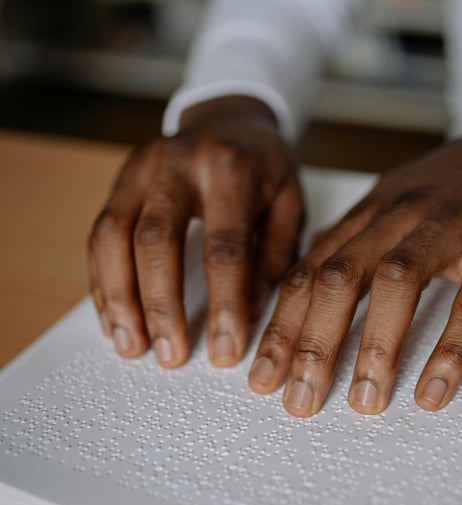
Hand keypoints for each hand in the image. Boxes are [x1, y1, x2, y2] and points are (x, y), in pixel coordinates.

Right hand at [88, 96, 302, 367]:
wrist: (230, 118)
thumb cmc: (266, 167)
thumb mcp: (289, 203)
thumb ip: (273, 257)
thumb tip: (249, 315)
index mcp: (230, 167)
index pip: (224, 244)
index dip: (224, 301)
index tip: (226, 349)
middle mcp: (177, 163)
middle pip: (155, 240)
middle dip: (160, 305)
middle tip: (170, 355)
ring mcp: (139, 168)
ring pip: (112, 236)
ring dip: (119, 298)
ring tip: (131, 346)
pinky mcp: (118, 180)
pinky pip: (99, 234)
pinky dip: (103, 281)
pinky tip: (114, 318)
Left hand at [247, 107, 461, 415]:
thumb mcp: (396, 201)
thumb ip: (353, 240)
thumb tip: (308, 279)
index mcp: (371, 211)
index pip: (310, 270)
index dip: (282, 326)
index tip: (263, 373)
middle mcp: (400, 214)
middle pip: (339, 276)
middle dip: (312, 344)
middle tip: (300, 398)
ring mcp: (449, 225)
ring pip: (396, 281)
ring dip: (375, 347)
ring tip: (365, 399)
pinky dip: (452, 347)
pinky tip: (436, 386)